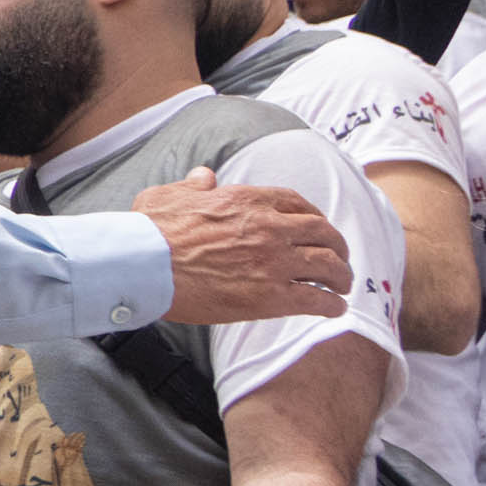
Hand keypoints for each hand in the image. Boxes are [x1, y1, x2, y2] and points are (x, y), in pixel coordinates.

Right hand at [138, 168, 350, 323]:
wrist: (143, 266)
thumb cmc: (149, 232)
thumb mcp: (168, 195)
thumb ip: (192, 184)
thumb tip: (204, 176)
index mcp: (248, 200)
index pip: (297, 203)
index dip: (314, 217)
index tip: (317, 228)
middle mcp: (270, 228)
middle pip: (323, 233)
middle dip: (337, 246)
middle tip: (339, 258)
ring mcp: (273, 262)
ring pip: (328, 266)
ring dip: (341, 276)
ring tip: (342, 285)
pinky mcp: (270, 296)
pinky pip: (316, 300)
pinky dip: (332, 304)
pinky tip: (335, 308)